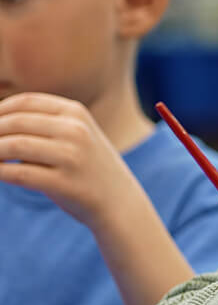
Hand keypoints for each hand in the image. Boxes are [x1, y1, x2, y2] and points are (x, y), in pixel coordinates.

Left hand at [0, 92, 140, 228]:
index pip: (26, 102)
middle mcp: (75, 131)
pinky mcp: (64, 183)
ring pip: (14, 146)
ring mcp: (71, 157)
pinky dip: (0, 172)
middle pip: (15, 122)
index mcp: (76, 113)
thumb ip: (42, 124)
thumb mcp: (75, 135)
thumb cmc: (87, 167)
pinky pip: (18, 173)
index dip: (0, 111)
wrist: (119, 202)